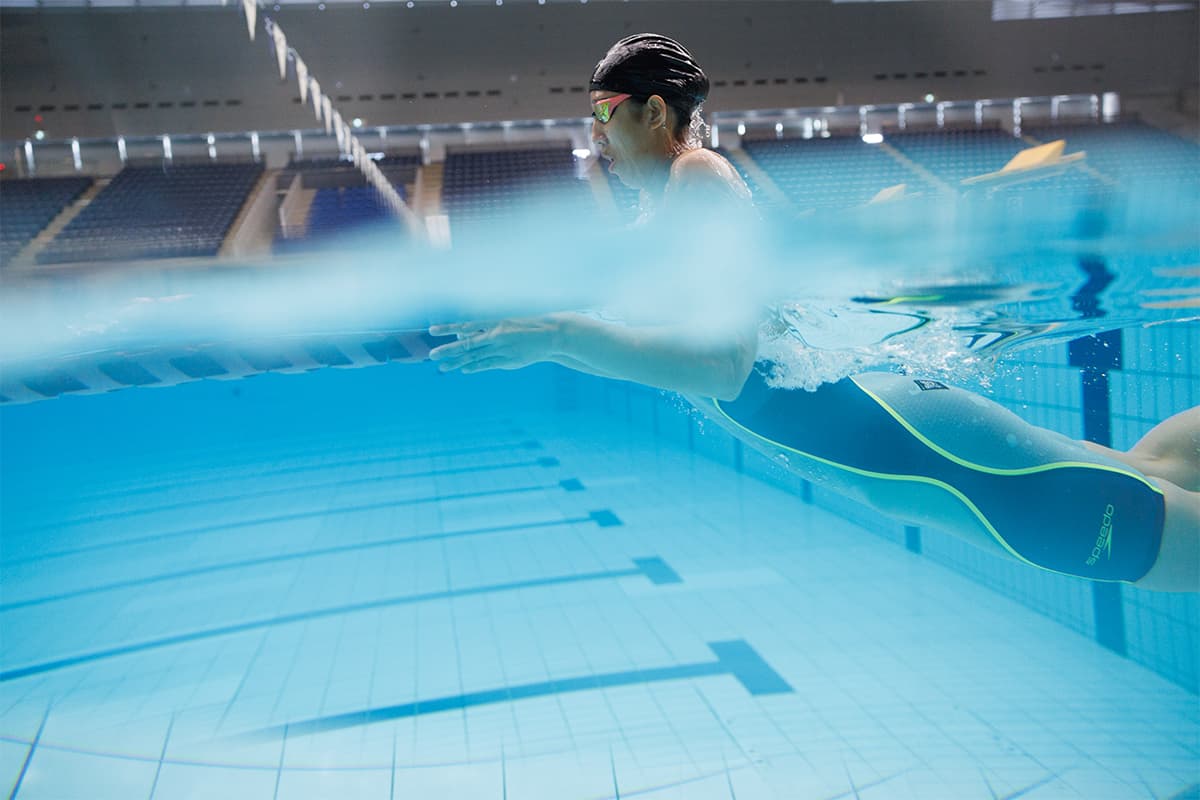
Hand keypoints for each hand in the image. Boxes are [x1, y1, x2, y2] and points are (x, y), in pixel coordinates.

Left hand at [428, 316, 561, 373]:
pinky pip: (487, 365)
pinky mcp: (508, 360)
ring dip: (457, 362)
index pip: (466, 325)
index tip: (432, 330)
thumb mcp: (504, 323)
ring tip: (443, 366)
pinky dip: (475, 367)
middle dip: (448, 350)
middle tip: (432, 355)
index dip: (448, 328)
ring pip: (475, 357)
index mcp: (494, 322)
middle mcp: (495, 335)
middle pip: (467, 343)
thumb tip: (464, 334)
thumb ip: (485, 329)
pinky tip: (464, 370)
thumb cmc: (525, 328)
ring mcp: (501, 349)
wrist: (550, 335)